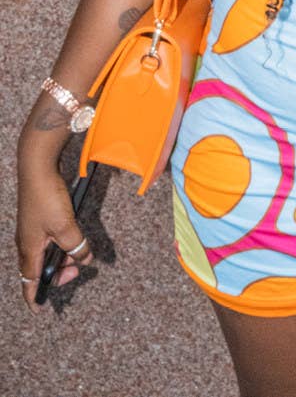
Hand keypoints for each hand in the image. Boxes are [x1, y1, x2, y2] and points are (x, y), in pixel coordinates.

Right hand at [14, 157, 93, 307]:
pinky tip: (71, 237)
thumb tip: (84, 260)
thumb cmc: (47, 199)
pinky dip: (60, 244)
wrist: (37, 169)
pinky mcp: (38, 220)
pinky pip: (48, 241)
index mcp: (29, 249)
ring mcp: (31, 231)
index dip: (34, 297)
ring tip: (78, 254)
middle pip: (39, 269)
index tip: (40, 310)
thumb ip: (76, 246)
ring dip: (61, 257)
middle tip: (76, 270)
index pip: (29, 281)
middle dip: (58, 274)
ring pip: (45, 254)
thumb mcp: (66, 227)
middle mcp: (26, 243)